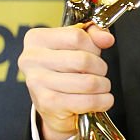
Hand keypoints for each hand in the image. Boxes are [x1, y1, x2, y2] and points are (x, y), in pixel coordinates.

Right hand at [18, 24, 114, 139]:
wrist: (51, 105)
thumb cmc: (64, 71)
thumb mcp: (76, 45)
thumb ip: (93, 35)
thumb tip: (106, 38)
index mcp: (37, 38)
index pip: (77, 36)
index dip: (94, 46)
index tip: (95, 53)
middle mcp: (32, 59)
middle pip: (83, 60)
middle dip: (100, 68)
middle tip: (99, 73)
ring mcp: (38, 82)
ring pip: (88, 82)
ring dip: (103, 85)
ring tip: (100, 86)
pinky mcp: (48, 104)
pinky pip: (88, 101)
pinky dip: (102, 101)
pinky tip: (101, 99)